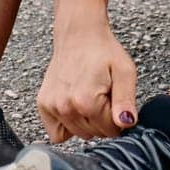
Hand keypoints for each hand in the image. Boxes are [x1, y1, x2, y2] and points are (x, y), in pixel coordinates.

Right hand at [36, 21, 137, 142]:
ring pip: (78, 135)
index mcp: (87, 101)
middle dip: (103, 120)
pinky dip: (67, 127)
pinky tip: (75, 108)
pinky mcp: (43, 104)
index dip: (117, 117)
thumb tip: (126, 123)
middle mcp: (66, 107)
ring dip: (87, 122)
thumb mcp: (124, 71)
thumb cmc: (102, 50)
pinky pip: (57, 134)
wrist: (78, 34)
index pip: (111, 130)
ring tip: (89, 98)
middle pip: (95, 134)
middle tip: (103, 96)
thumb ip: (126, 101)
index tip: (115, 100)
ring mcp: (52, 107)